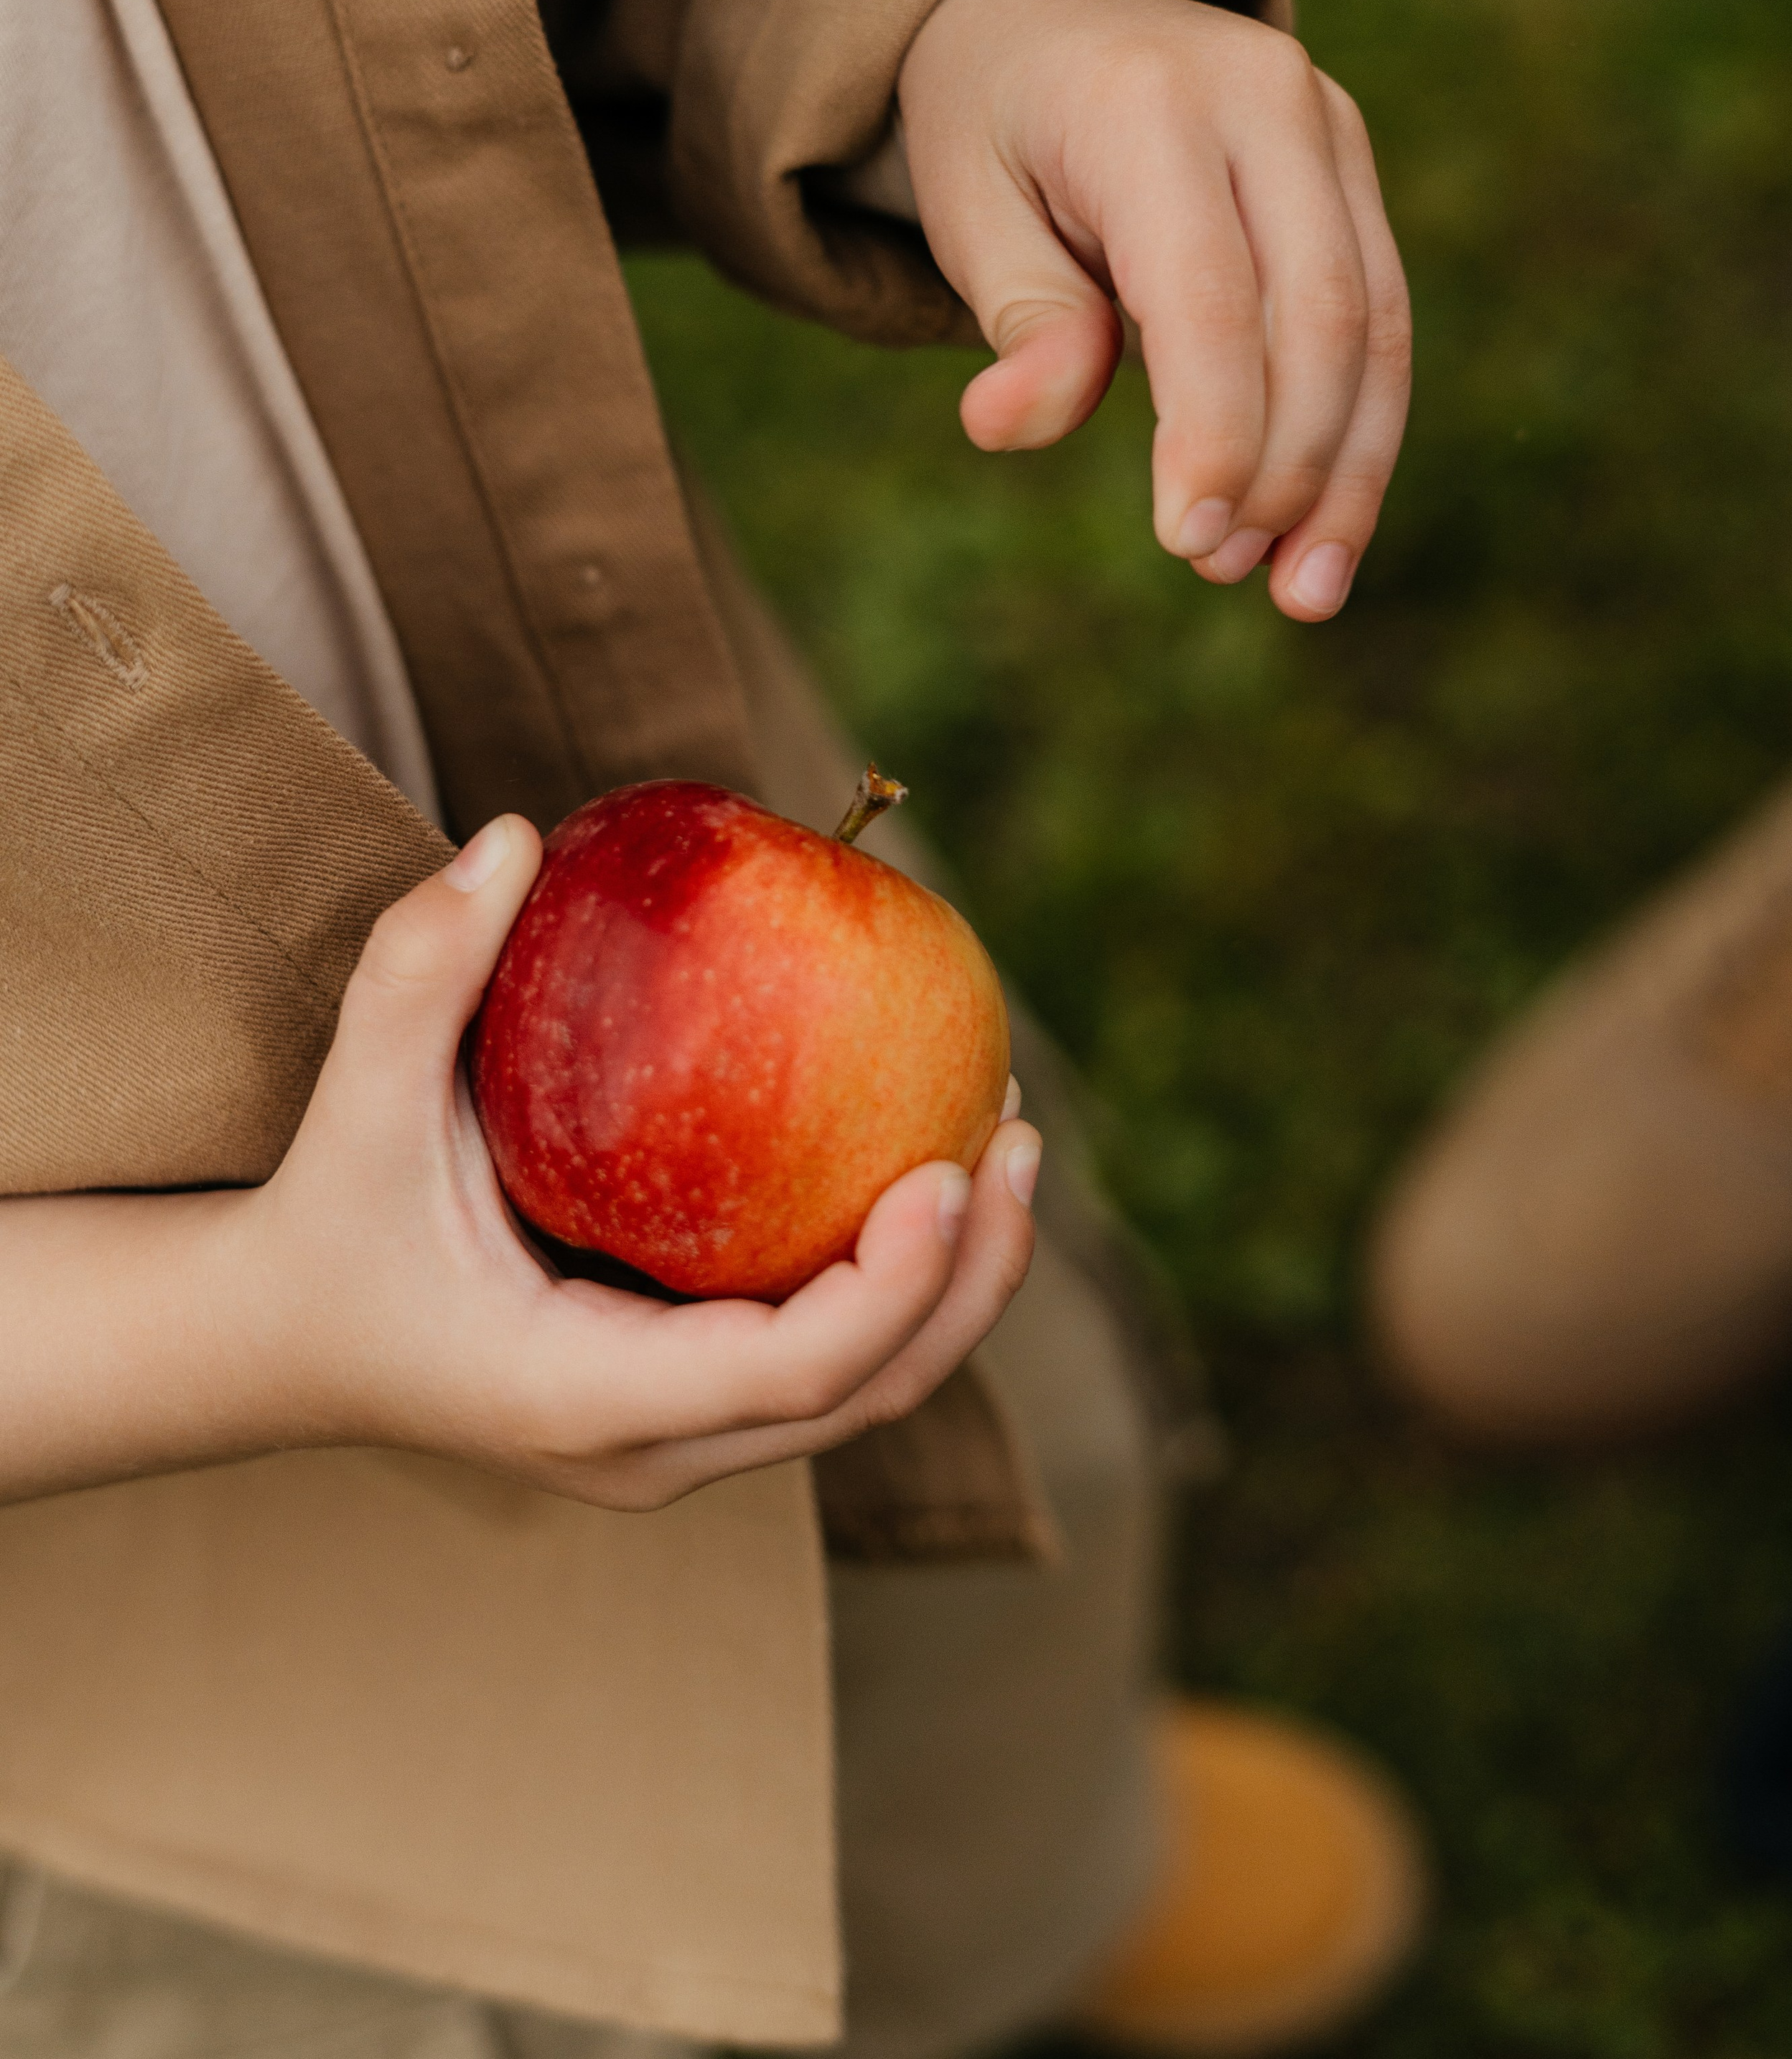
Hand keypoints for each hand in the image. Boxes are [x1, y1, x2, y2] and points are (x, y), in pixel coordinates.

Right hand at [0, 823, 1037, 1510]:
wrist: (277, 1344)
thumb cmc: (322, 1223)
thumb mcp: (353, 1102)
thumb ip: (418, 970)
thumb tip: (512, 834)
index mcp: (580, 1398)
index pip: (782, 1374)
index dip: (889, 1289)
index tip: (949, 1171)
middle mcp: (647, 1452)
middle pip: (864, 1399)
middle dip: (967, 1282)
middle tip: (1019, 1135)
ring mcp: (675, 1445)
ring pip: (863, 1394)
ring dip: (955, 1284)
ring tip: (1009, 1140)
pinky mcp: (688, 1409)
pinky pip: (825, 1356)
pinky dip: (896, 1278)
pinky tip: (924, 1158)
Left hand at [897, 0, 1410, 619]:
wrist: (1056, 5)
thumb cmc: (996, 123)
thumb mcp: (966, 203)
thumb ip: (1018, 313)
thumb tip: (1018, 425)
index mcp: (1150, 104)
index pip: (1208, 292)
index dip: (1214, 428)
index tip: (1187, 537)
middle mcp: (1265, 101)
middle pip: (1316, 314)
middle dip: (1285, 463)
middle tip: (1218, 564)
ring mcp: (1330, 131)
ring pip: (1374, 326)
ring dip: (1346, 473)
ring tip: (1298, 592)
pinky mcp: (1356, 177)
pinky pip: (1382, 321)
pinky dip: (1362, 435)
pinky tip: (1324, 533)